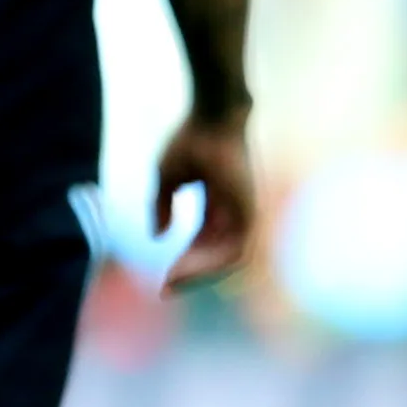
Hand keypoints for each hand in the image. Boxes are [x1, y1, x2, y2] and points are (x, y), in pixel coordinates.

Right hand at [152, 105, 255, 290]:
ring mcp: (244, 213)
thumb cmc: (189, 140)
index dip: (183, 262)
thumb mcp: (166, 179)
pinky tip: (184, 267)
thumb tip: (157, 236)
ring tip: (172, 281)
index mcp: (218, 205)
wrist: (211, 117)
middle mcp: (234, 213)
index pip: (202, 243)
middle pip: (215, 256)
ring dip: (199, 274)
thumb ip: (161, 207)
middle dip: (190, 275)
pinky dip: (211, 264)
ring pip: (227, 260)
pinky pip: (235, 251)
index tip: (161, 278)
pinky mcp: (249, 212)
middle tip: (164, 289)